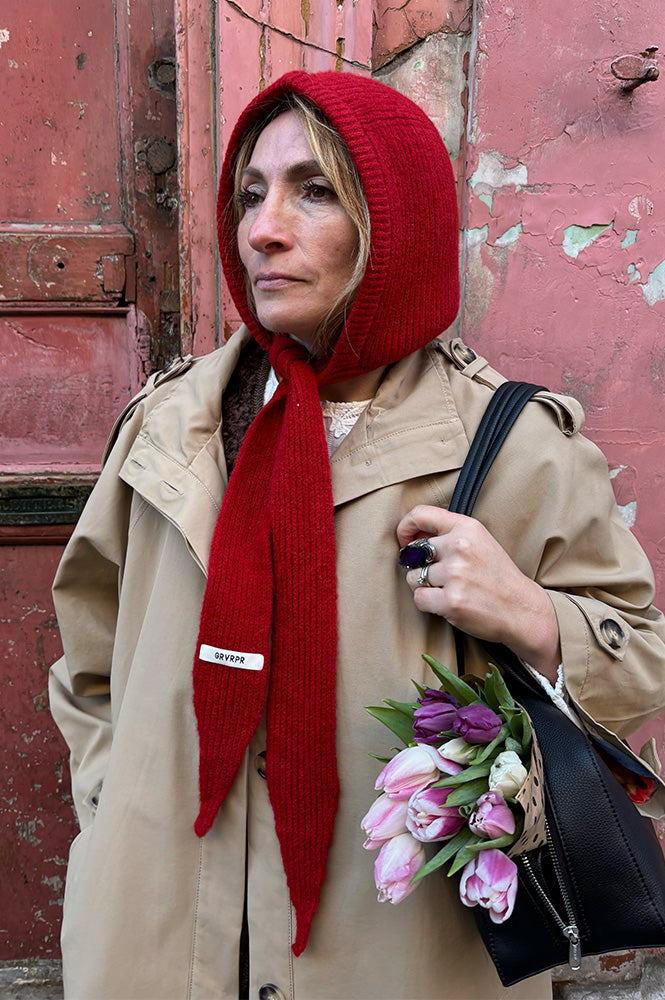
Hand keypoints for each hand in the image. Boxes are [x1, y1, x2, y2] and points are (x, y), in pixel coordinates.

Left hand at [397, 505, 560, 680]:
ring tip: (449, 589)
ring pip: (413, 577)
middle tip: (441, 576)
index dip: (405, 528)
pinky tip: (447, 603)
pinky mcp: (451, 601)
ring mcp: (455, 574)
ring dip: (424, 586)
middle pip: (413, 552)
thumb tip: (411, 535)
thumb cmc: (497, 576)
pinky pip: (419, 598)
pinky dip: (428, 604)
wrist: (522, 609)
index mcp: (467, 527)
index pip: (420, 514)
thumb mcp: (480, 541)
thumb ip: (449, 533)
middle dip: (420, 565)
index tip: (405, 541)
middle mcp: (460, 547)